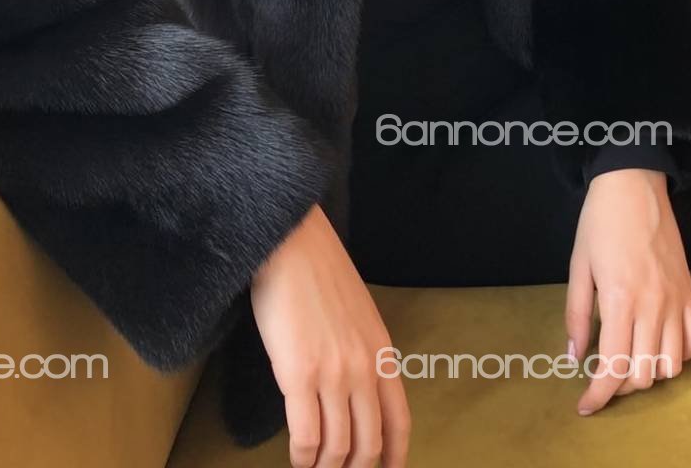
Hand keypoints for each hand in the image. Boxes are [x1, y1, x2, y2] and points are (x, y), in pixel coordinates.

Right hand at [250, 203, 410, 467]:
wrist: (291, 243)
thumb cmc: (318, 272)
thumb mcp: (360, 313)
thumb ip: (364, 351)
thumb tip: (357, 387)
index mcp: (382, 353)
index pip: (399, 422)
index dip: (394, 457)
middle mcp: (363, 370)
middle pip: (369, 443)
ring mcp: (332, 374)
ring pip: (337, 446)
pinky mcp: (298, 374)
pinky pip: (305, 436)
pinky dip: (302, 457)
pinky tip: (296, 460)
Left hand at [565, 168, 690, 415]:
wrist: (633, 184)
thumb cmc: (599, 222)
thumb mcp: (578, 265)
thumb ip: (577, 314)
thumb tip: (573, 357)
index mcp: (619, 300)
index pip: (613, 367)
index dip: (598, 395)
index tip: (585, 406)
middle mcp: (652, 307)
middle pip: (644, 374)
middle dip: (620, 386)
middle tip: (602, 375)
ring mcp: (676, 301)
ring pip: (671, 365)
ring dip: (649, 373)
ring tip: (629, 361)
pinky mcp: (690, 293)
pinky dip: (679, 355)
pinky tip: (658, 345)